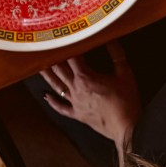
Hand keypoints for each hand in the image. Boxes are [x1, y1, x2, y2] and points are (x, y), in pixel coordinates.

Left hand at [41, 42, 140, 166]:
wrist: (127, 128)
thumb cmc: (126, 101)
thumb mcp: (125, 75)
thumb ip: (117, 55)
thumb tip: (111, 39)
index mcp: (85, 77)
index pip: (72, 57)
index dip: (68, 47)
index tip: (63, 38)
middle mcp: (75, 88)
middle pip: (59, 70)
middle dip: (53, 58)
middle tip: (44, 49)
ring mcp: (74, 102)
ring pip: (56, 86)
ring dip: (47, 76)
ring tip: (38, 67)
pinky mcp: (77, 114)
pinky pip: (61, 108)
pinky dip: (53, 102)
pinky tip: (46, 97)